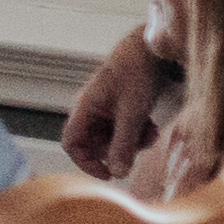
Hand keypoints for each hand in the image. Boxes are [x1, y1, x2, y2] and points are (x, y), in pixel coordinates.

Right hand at [63, 28, 170, 175]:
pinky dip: (137, 133)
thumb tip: (118, 173)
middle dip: (119, 150)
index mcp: (84, 108)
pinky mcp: (118, 108)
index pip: (72, 144)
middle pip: (95, 144)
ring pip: (112, 139)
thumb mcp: (132, 113)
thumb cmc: (137, 73)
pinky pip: (123, 130)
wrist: (150, 49)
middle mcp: (90, 110)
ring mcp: (104, 109)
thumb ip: (124, 144)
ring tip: (151, 134)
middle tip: (141, 147)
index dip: (86, 163)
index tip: (109, 174)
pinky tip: (152, 127)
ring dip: (132, 142)